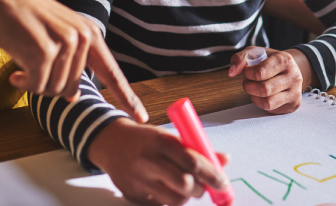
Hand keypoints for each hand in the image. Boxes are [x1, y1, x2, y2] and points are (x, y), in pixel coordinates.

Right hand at [0, 0, 146, 119]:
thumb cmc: (21, 20)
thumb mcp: (54, 38)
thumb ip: (70, 63)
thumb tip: (73, 97)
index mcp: (89, 33)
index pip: (111, 71)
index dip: (127, 96)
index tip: (141, 117)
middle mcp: (83, 36)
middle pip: (71, 87)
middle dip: (48, 85)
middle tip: (30, 68)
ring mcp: (65, 43)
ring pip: (54, 90)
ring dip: (34, 83)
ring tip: (22, 63)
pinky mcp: (45, 51)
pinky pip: (37, 87)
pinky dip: (23, 84)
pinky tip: (14, 71)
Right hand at [88, 118, 230, 205]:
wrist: (111, 143)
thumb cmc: (146, 140)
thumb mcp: (170, 137)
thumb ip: (197, 149)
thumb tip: (224, 160)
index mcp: (161, 141)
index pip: (193, 161)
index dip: (212, 174)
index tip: (223, 182)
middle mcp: (148, 161)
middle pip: (185, 184)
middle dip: (200, 188)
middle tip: (203, 185)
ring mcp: (139, 180)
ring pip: (175, 200)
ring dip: (186, 195)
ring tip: (182, 184)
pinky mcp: (133, 196)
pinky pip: (162, 205)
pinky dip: (170, 199)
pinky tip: (165, 187)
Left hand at [229, 47, 302, 113]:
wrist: (290, 68)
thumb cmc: (270, 61)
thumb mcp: (255, 53)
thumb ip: (239, 58)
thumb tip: (232, 72)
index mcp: (284, 59)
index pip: (260, 72)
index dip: (247, 74)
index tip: (247, 71)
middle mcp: (293, 75)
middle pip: (264, 89)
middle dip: (249, 87)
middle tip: (247, 82)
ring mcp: (295, 91)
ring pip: (268, 102)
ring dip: (254, 97)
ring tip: (253, 88)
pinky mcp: (294, 103)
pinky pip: (272, 109)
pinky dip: (261, 103)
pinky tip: (262, 96)